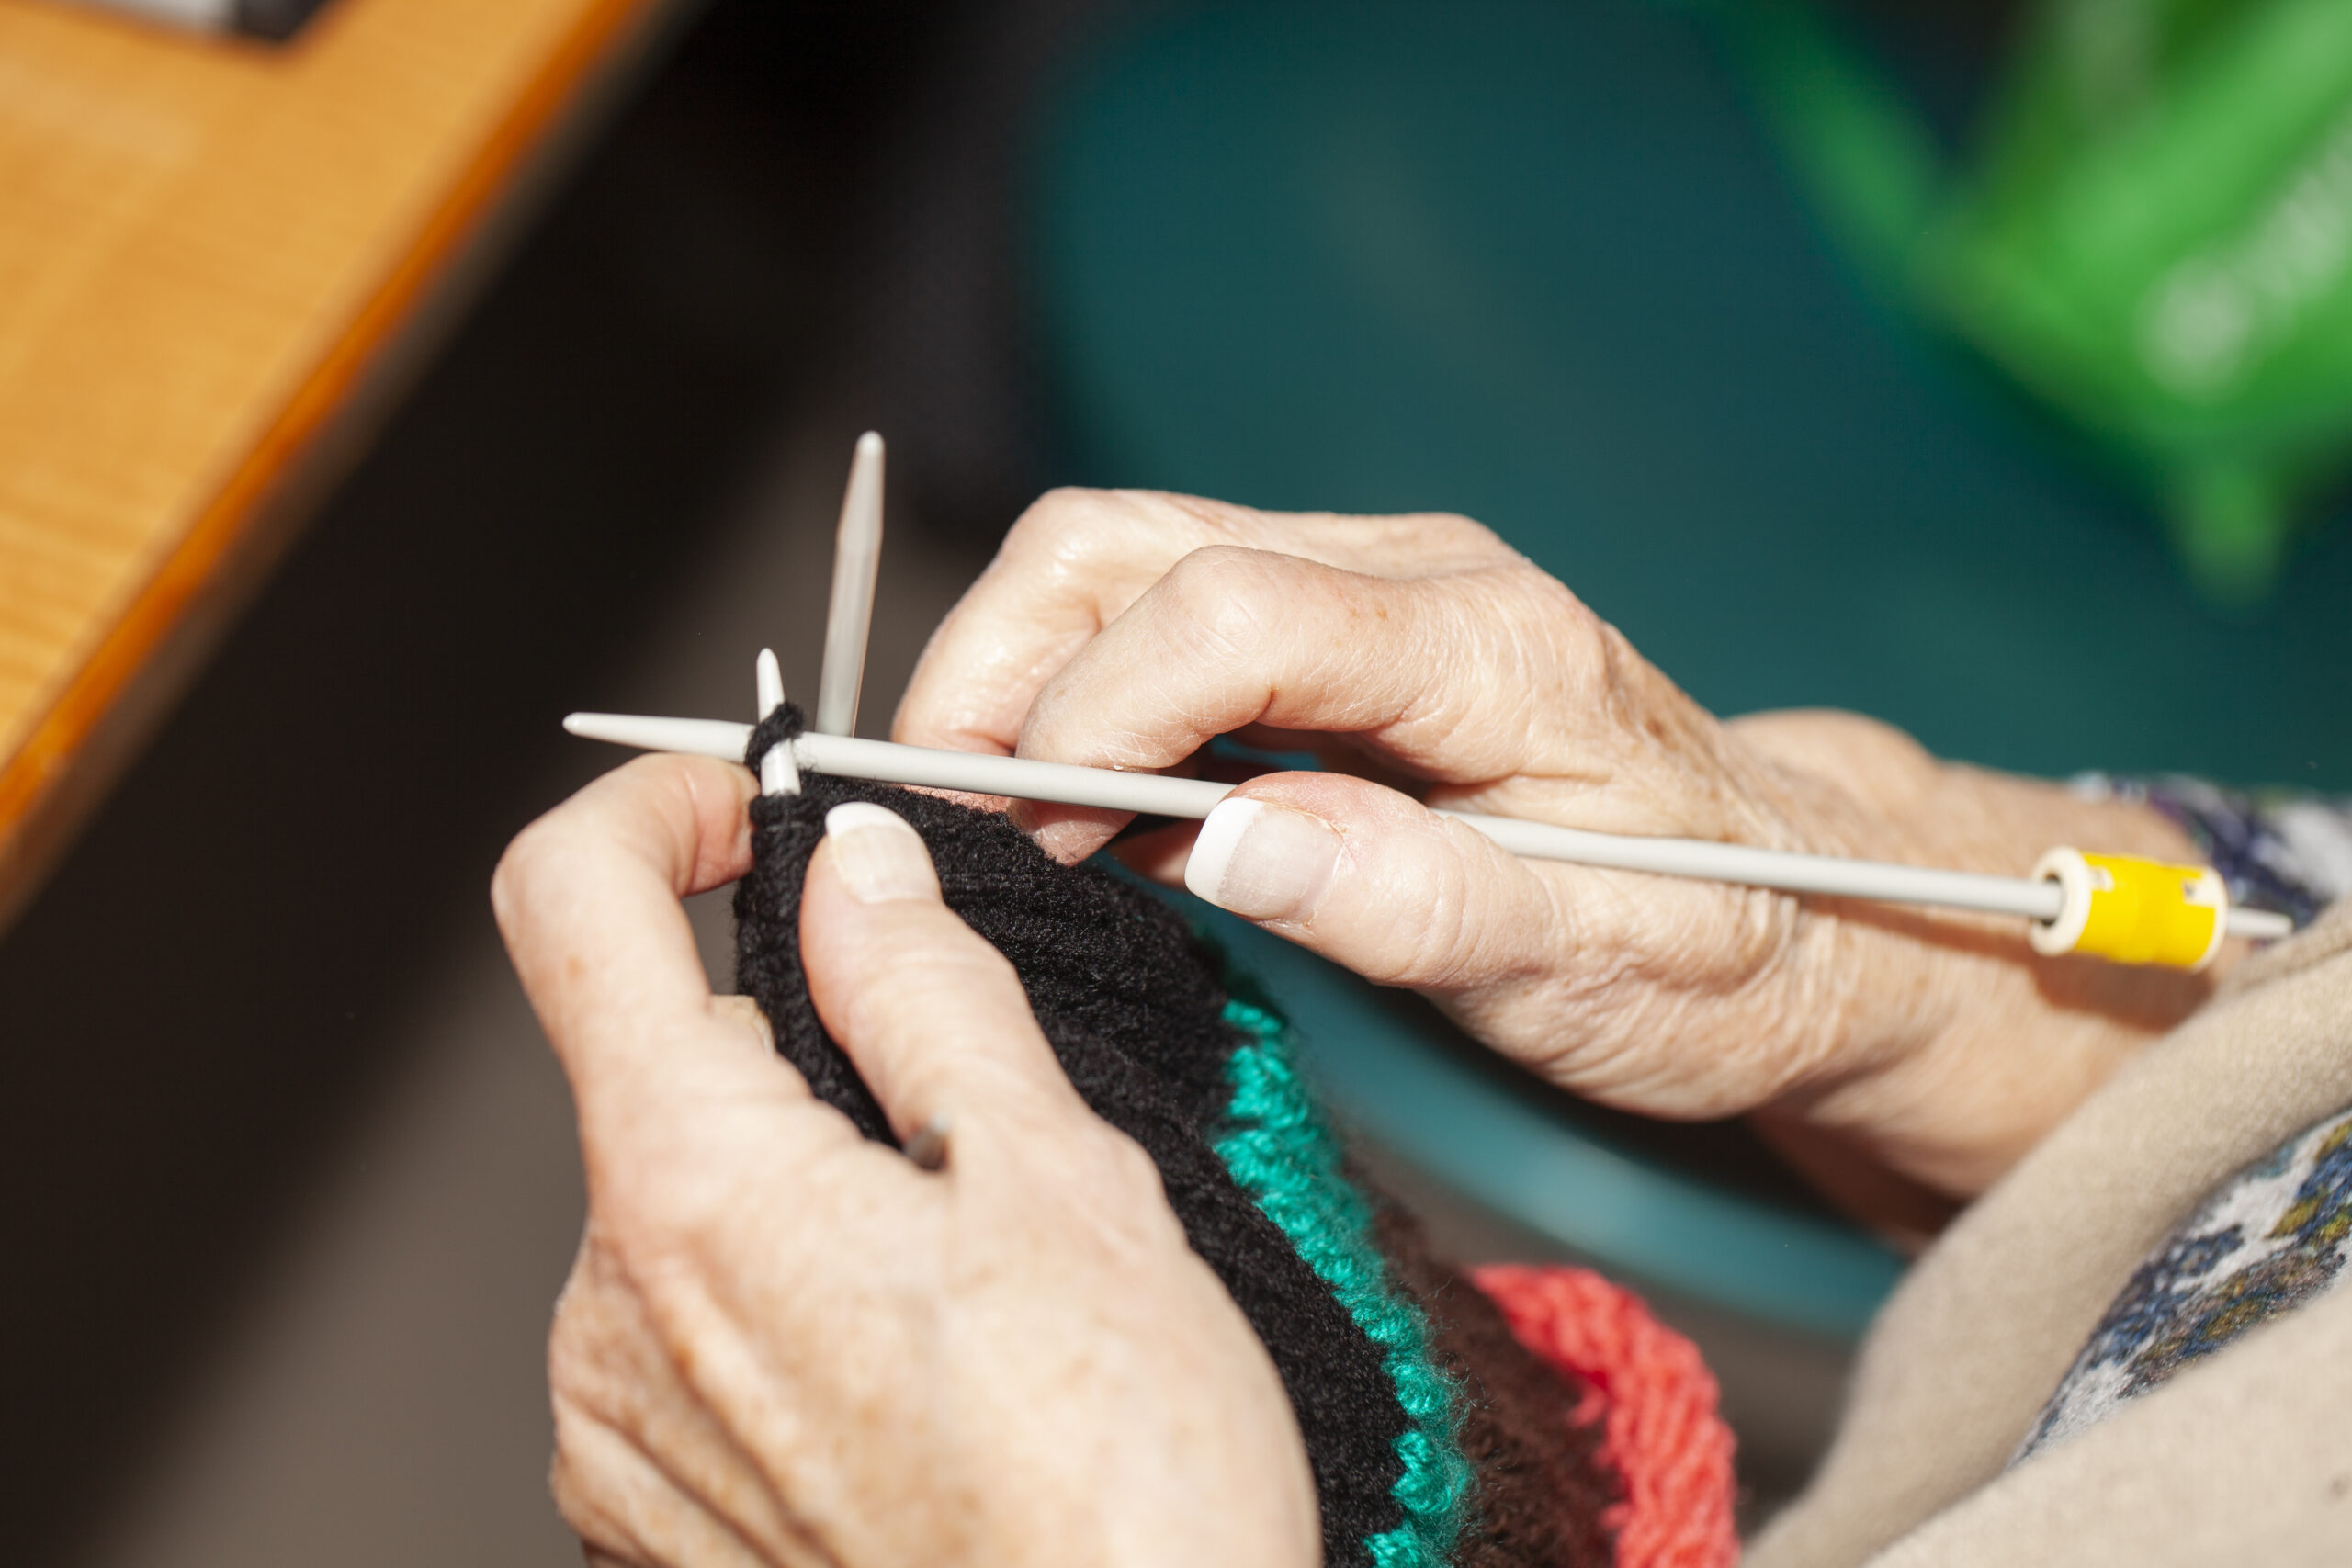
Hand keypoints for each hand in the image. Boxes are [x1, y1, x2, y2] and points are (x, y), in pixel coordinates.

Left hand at [492, 755, 1317, 1567]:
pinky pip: (679, 1328)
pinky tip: (914, 1373)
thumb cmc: (1119, 1494)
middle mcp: (608, 1306)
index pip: (569, 905)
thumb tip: (855, 867)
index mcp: (698, 1190)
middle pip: (649, 1065)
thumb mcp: (1061, 1184)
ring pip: (676, 1200)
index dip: (655, 807)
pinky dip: (774, 1297)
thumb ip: (927, 994)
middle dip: (784, 1033)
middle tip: (957, 1100)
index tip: (745, 807)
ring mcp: (611, 1422)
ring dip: (793, 1180)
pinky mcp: (642, 1505)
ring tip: (966, 1278)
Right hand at [896, 490, 2217, 1213]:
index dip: (1084, 713)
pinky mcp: (1334, 631)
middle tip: (945, 823)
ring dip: (1013, 677)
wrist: (1799, 910)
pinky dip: (1071, 703)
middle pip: (1125, 542)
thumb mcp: (1588, 973)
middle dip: (993, 667)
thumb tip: (1222, 840)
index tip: (1020, 839)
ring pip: (1116, 562)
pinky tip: (1071, 821)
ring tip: (988, 826)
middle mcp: (1413, 576)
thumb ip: (1413, 906)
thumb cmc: (1709, 954)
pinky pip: (1155, 625)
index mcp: (1485, 648)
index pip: (1224, 611)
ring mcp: (1366, 590)